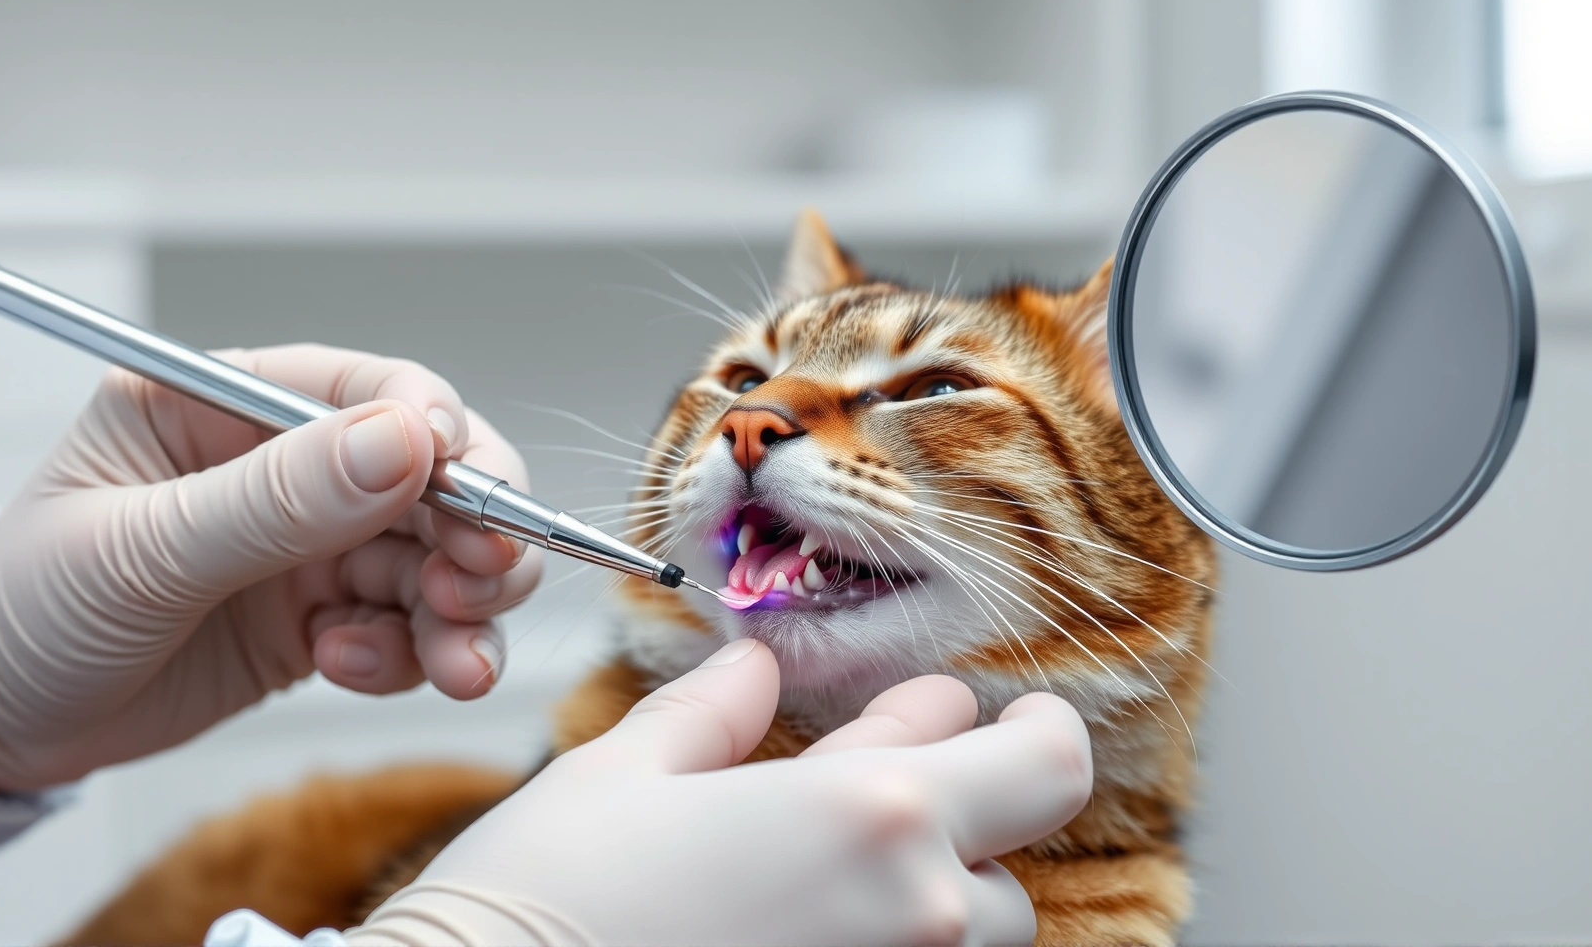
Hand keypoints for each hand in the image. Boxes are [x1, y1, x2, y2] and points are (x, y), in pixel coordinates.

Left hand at [0, 344, 544, 791]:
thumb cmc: (21, 611)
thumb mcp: (138, 551)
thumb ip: (274, 501)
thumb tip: (404, 443)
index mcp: (219, 403)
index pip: (361, 388)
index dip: (432, 428)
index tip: (467, 484)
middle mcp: (276, 464)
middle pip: (425, 473)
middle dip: (471, 528)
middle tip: (482, 585)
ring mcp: (303, 543)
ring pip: (432, 556)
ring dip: (460, 607)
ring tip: (457, 662)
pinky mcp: (318, 616)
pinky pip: (405, 625)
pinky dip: (409, 653)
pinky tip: (351, 670)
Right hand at [351, 640, 1090, 946]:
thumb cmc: (545, 903)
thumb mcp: (624, 775)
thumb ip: (711, 716)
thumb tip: (750, 672)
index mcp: (872, 814)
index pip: (1046, 767)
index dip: (1041, 730)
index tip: (1010, 716)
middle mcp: (908, 915)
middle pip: (1006, 873)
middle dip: (957, 823)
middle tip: (881, 781)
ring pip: (958, 943)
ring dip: (918, 896)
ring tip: (826, 868)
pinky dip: (864, 939)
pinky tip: (789, 921)